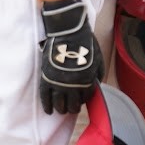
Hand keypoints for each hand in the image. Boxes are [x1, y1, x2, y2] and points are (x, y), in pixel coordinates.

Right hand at [38, 0, 102, 114]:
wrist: (68, 33)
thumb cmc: (85, 44)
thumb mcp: (99, 58)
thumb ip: (98, 74)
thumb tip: (97, 85)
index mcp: (87, 80)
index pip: (86, 97)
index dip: (84, 100)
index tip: (81, 101)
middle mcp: (73, 85)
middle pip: (73, 105)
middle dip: (73, 108)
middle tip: (71, 108)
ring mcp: (59, 83)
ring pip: (59, 104)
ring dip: (61, 110)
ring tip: (61, 110)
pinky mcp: (46, 79)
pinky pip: (45, 98)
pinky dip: (47, 106)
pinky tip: (48, 111)